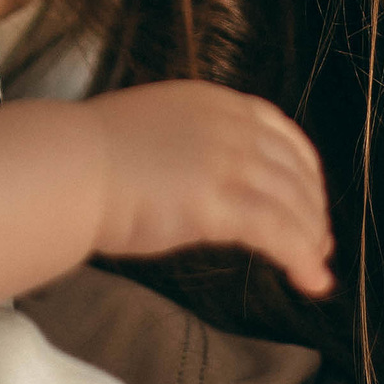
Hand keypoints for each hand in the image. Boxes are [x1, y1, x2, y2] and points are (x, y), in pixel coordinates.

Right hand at [84, 82, 335, 297]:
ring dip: (311, 237)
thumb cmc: (86, 158)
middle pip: (294, 169)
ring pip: (293, 203)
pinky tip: (312, 280)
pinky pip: (280, 233)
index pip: (279, 131)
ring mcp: (227, 162)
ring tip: (316, 266)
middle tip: (318, 239)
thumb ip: (185, 143)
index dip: (303, 166)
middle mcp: (230, 126)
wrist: (64, 168)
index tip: (309, 193)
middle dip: (312, 207)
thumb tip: (196, 174)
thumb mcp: (150, 130)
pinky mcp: (219, 203)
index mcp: (212, 102)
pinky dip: (303, 257)